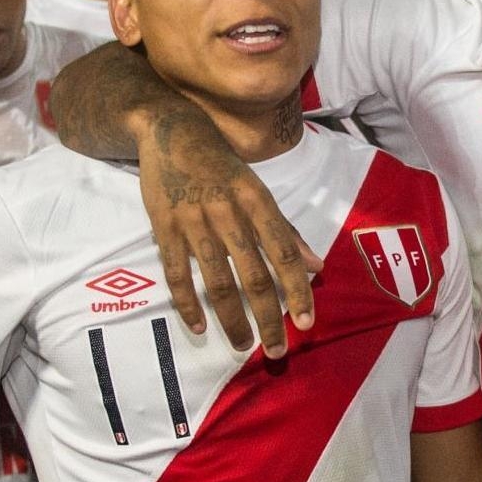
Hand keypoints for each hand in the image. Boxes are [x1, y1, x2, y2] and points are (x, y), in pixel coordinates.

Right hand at [137, 107, 320, 357]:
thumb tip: (316, 267)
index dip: (297, 290)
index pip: (284, 253)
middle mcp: (228, 213)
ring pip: (216, 281)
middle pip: (253, 275)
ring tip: (243, 345)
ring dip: (231, 319)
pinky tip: (199, 327)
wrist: (172, 131)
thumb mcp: (258, 190)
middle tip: (276, 351)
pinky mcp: (164, 228)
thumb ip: (286, 231)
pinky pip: (176, 274)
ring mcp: (194, 221)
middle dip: (267, 317)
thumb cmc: (223, 165)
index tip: (306, 323)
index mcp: (257, 201)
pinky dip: (187, 304)